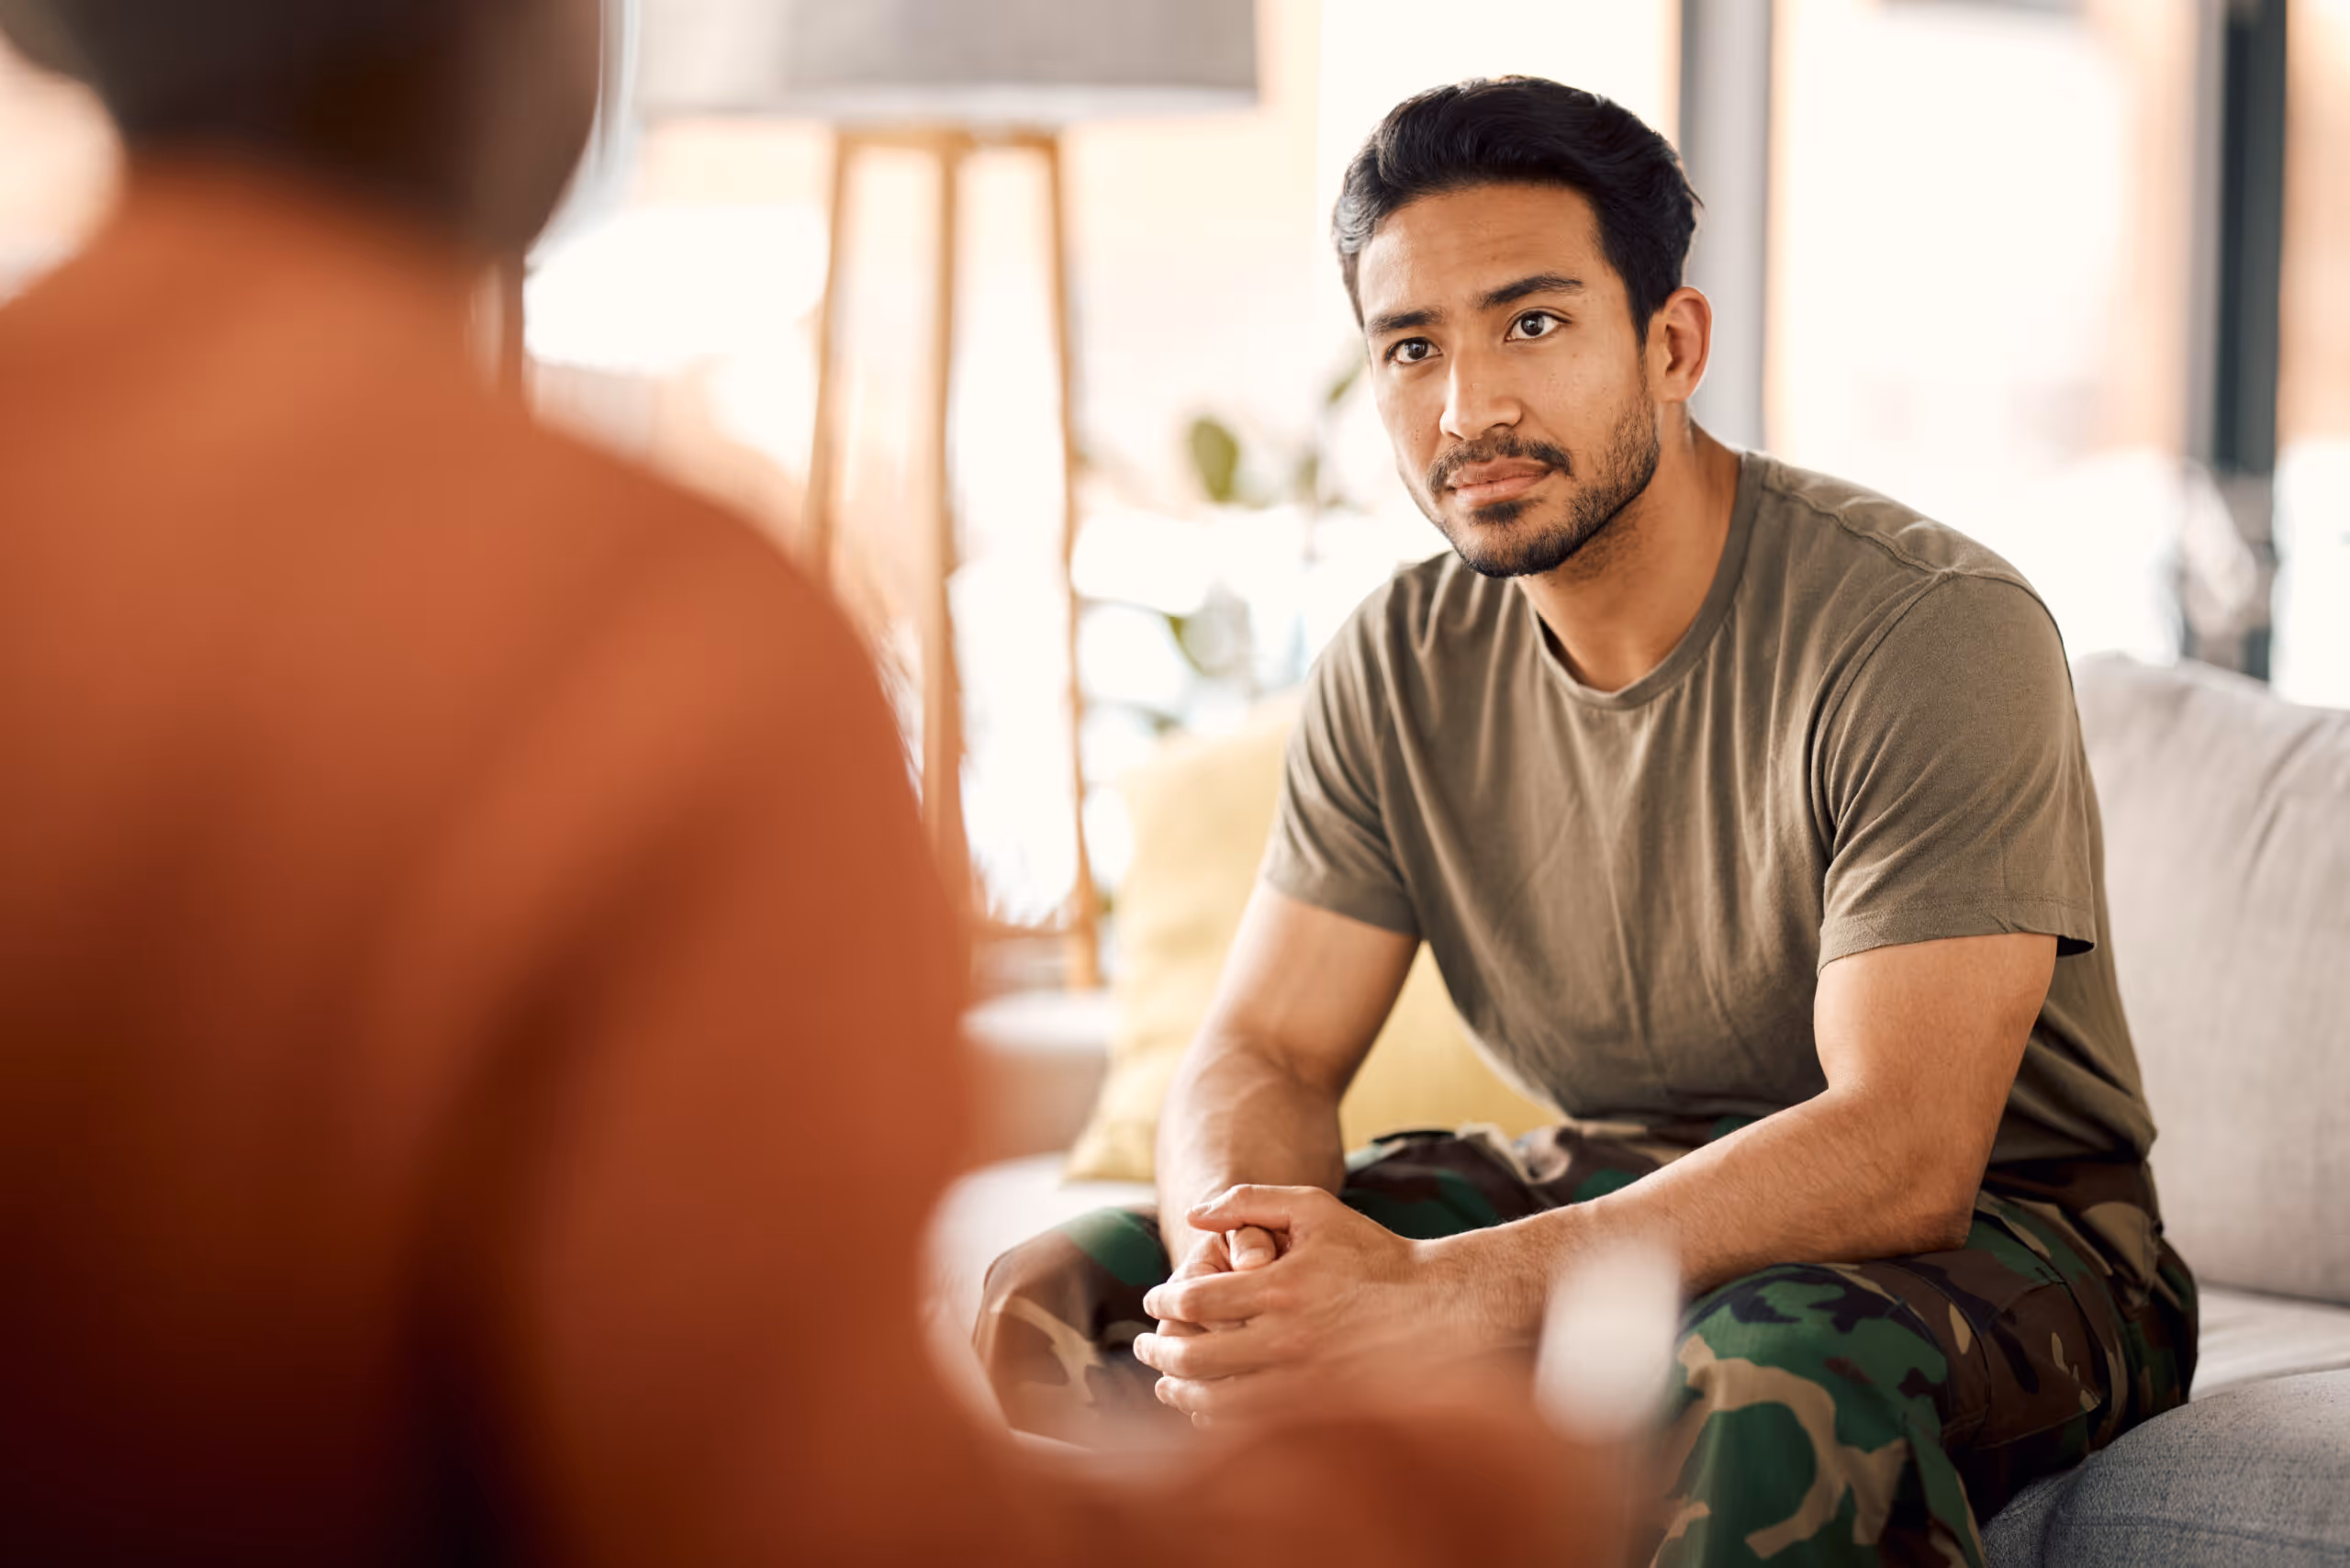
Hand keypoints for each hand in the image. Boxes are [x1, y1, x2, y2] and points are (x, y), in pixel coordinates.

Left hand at [1133, 1185, 1467, 1426]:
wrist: (1438, 1307)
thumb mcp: (1316, 1207)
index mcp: (1282, 1287)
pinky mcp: (1318, 1411)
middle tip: (1144, 1344)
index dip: (1164, 1300)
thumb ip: (1251, 1200)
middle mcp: (1289, 1339)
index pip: (1196, 1300)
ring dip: (1179, 1390)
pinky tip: (1206, 1404)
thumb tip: (1193, 1212)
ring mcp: (1304, 1383)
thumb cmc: (1373, 1252)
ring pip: (1216, 1402)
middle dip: (1159, 1351)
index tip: (1154, 1299)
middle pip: (1195, 1358)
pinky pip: (1251, 1427)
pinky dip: (1217, 1419)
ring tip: (1166, 1380)